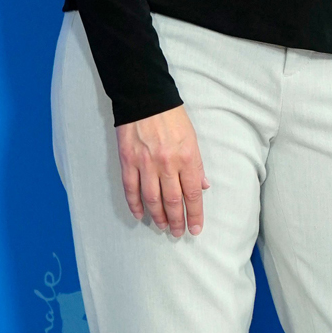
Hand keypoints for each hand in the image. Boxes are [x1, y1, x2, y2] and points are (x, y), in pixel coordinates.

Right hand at [116, 105, 208, 236]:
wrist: (146, 99)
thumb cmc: (172, 117)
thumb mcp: (192, 137)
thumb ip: (197, 164)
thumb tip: (203, 187)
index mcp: (187, 156)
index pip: (193, 193)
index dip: (195, 214)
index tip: (196, 228)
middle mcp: (167, 163)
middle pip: (173, 200)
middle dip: (177, 220)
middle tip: (178, 233)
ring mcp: (145, 164)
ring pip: (152, 199)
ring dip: (158, 216)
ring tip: (162, 227)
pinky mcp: (128, 162)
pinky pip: (131, 190)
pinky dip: (135, 205)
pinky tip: (140, 215)